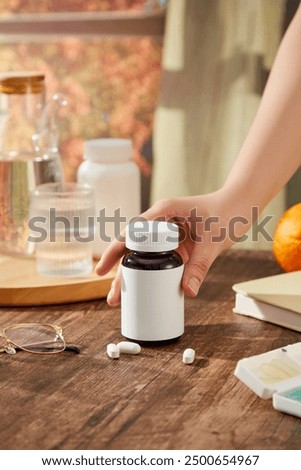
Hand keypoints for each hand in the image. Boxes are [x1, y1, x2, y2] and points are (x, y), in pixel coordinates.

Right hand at [95, 190, 237, 305]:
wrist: (240, 204)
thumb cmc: (227, 212)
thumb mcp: (212, 240)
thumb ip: (199, 265)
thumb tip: (187, 292)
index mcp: (164, 212)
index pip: (133, 231)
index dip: (116, 250)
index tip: (104, 269)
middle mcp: (161, 221)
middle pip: (133, 247)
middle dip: (120, 271)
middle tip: (112, 296)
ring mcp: (167, 233)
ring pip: (142, 255)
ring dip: (131, 276)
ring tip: (119, 298)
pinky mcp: (175, 243)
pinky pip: (158, 259)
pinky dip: (149, 274)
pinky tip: (142, 290)